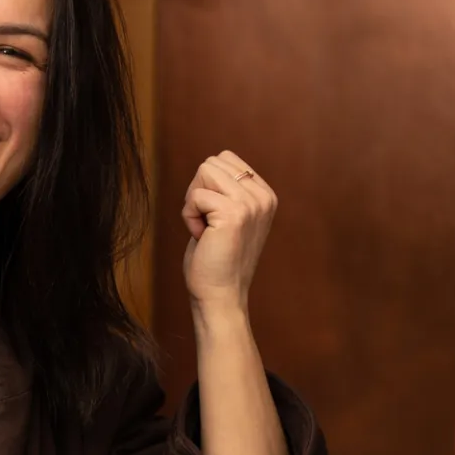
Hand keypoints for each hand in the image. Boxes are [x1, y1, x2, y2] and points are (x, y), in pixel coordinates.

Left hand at [181, 151, 276, 310]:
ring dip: (194, 202)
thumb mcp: (230, 216)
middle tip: (207, 223)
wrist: (220, 295)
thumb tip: (212, 163)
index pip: (225, 159)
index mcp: (265, 195)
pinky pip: (195, 195)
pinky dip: (189, 216)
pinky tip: (203, 237)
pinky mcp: (233, 214)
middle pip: (213, 162)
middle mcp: (263, 197)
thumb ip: (228, 190)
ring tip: (206, 229)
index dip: (208, 185)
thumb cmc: (216, 258)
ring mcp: (251, 204)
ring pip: (204, 172)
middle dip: (199, 190)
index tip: (215, 217)